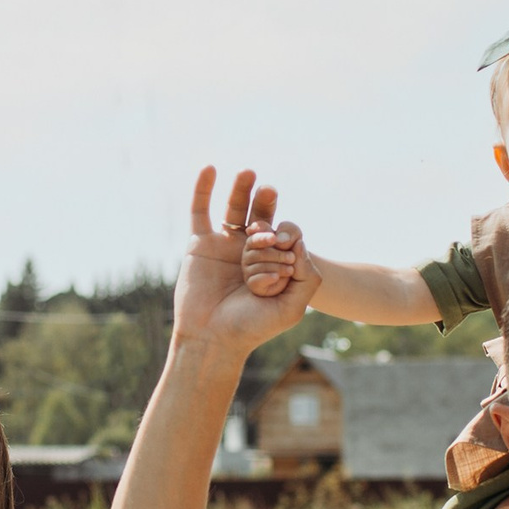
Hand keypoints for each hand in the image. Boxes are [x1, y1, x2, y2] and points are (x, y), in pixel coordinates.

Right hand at [176, 167, 320, 356]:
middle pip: (261, 215)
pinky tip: (210, 169)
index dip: (285, 238)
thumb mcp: (293, 307)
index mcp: (273, 262)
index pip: (284, 235)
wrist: (213, 339)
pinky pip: (200, 211)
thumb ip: (308, 277)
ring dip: (241, 189)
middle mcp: (249, 250)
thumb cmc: (253, 328)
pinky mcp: (199, 245)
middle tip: (271, 191)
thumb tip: (299, 241)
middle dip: (267, 204)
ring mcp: (224, 245)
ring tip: (249, 172)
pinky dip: (203, 189)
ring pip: (234, 209)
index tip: (283, 261)